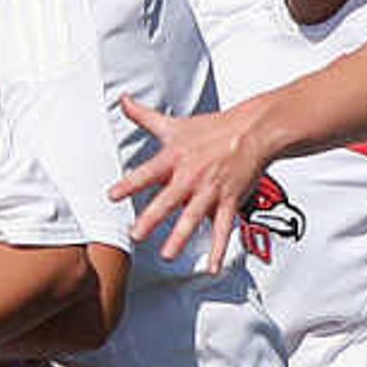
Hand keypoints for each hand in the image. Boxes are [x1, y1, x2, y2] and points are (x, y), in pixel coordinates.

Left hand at [111, 96, 264, 273]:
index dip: (129, 183)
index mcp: (175, 158)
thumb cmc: (213, 129)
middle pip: (169, 199)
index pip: (147, 172)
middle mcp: (191, 175)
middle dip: (153, 217)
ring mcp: (211, 190)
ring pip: (195, 216)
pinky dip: (220, 248)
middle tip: (137, 234)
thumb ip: (144, 116)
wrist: (253, 131)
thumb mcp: (174, 124)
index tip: (113, 195)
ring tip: (168, 254)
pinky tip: (213, 266)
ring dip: (181, 236)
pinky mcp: (230, 200)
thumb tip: (123, 100)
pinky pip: (224, 228)